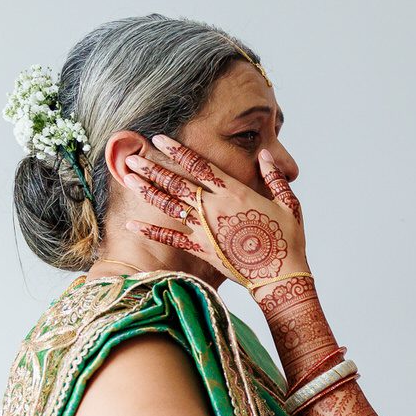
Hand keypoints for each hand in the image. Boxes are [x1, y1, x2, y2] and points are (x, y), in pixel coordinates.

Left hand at [123, 137, 307, 291]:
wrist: (281, 276)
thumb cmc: (288, 240)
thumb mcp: (288, 203)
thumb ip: (273, 176)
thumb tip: (263, 154)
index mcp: (235, 193)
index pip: (200, 165)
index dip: (178, 151)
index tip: (159, 139)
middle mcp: (214, 208)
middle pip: (177, 183)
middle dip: (153, 168)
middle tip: (131, 156)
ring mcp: (205, 229)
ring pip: (169, 205)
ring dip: (147, 190)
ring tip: (128, 177)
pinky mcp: (202, 250)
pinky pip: (171, 238)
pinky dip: (150, 231)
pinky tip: (131, 224)